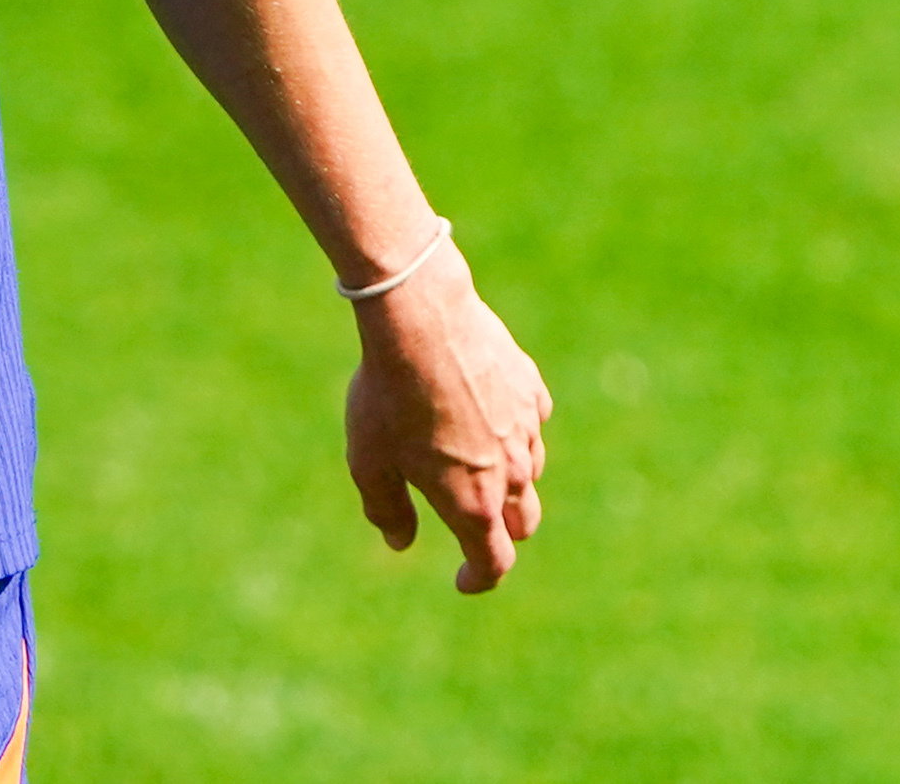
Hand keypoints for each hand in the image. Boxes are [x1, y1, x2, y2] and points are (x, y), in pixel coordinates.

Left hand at [342, 247, 552, 592]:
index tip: (462, 580)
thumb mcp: (368, 461)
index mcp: (474, 504)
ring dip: (509, 479)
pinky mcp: (530, 389)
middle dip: (500, 532)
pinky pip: (531, 422)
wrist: (421, 319)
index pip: (493, 562)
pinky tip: (488, 414)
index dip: (479, 579)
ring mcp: (527, 429)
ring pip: (530, 472)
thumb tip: (400, 542)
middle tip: (471, 524)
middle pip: (522, 523)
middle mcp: (512, 474)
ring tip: (471, 461)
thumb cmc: (388, 395)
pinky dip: (515, 429)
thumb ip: (387, 510)